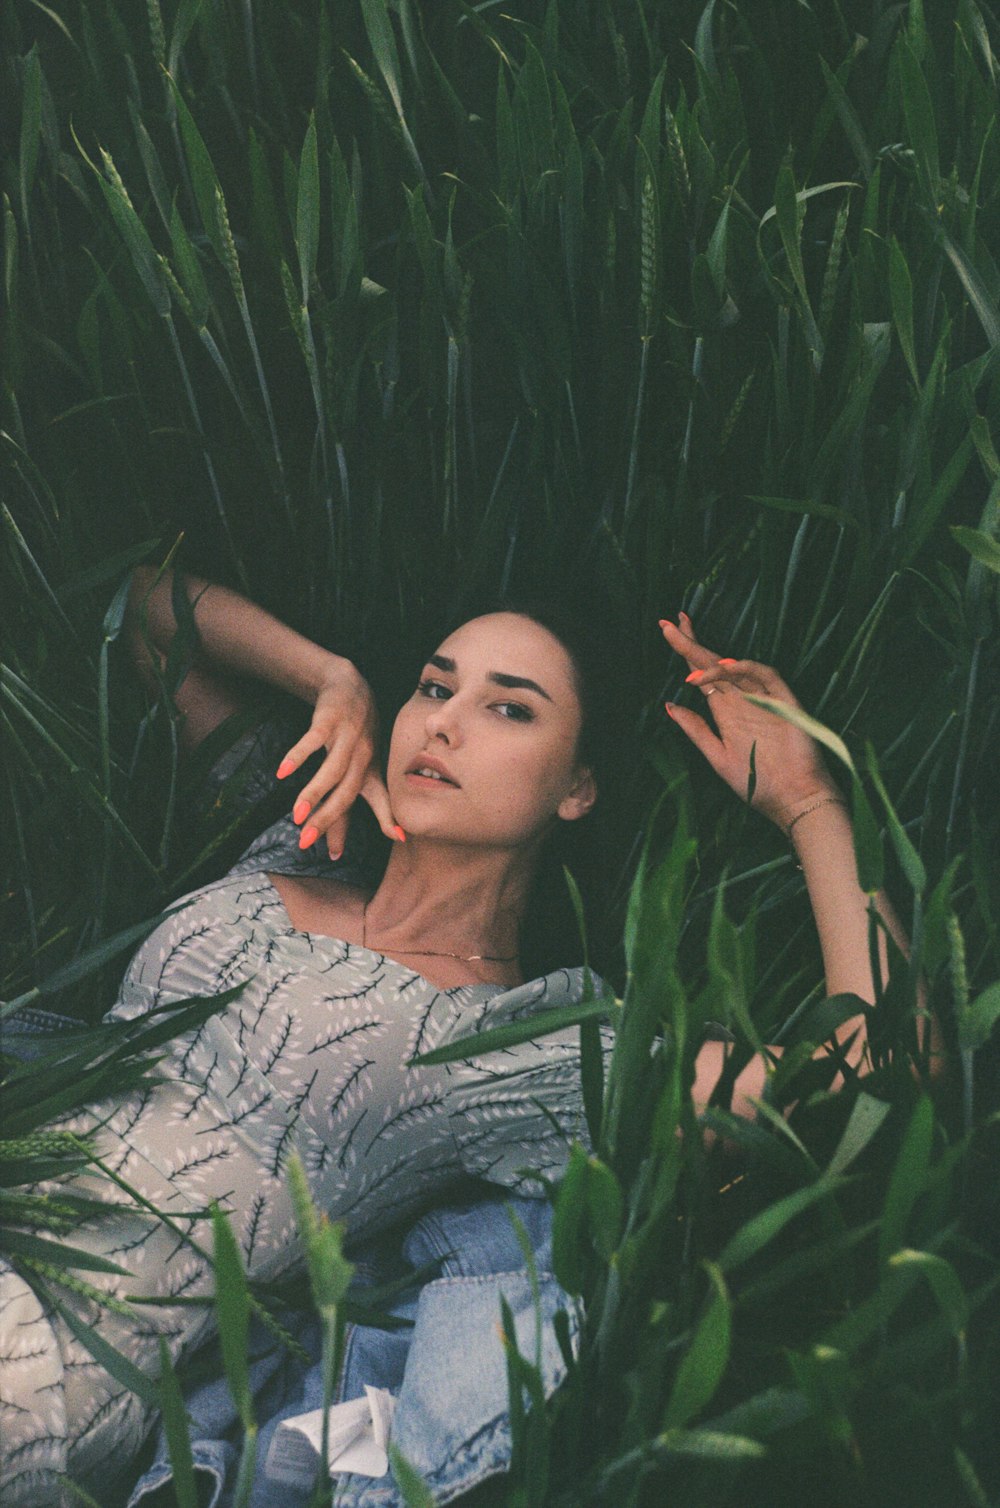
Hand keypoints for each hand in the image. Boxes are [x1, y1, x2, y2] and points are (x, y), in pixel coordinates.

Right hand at [275, 659, 401, 857]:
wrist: (351, 686)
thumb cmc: (356, 738)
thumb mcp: (359, 771)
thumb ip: (346, 812)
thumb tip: (337, 853)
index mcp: (371, 772)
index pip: (377, 801)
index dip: (384, 821)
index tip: (385, 842)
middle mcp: (363, 756)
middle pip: (347, 792)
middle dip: (328, 818)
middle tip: (306, 842)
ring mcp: (347, 738)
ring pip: (331, 770)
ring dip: (314, 793)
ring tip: (297, 815)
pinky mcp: (329, 720)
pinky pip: (313, 740)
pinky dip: (298, 756)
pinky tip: (283, 771)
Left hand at [659, 612, 837, 829]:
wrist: (794, 800)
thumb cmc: (757, 783)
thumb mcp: (717, 756)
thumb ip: (695, 730)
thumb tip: (668, 705)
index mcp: (725, 712)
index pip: (702, 675)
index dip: (686, 653)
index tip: (666, 631)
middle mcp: (742, 700)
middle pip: (714, 664)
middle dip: (692, 643)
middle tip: (670, 623)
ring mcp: (763, 699)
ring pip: (736, 668)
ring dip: (712, 661)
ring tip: (689, 659)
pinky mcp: (784, 701)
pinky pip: (765, 676)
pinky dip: (745, 668)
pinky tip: (725, 666)